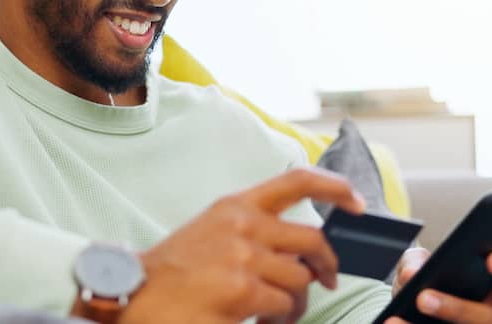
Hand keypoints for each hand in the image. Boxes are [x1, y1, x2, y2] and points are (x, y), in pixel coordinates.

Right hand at [117, 168, 366, 323]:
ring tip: (276, 315)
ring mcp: (243, 257)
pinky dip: (279, 321)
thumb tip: (298, 253)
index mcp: (235, 206)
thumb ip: (253, 230)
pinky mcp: (242, 291)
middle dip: (327, 264)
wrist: (134, 296)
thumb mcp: (212, 232)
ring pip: (301, 279)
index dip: (335, 187)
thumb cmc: (172, 272)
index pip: (296, 181)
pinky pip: (283, 307)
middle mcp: (242, 225)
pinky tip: (261, 323)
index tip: (358, 201)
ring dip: (297, 304)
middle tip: (327, 281)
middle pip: (312, 239)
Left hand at [387, 248, 491, 323]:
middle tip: (423, 297)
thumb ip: (416, 260)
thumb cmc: (420, 282)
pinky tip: (392, 322)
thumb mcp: (416, 265)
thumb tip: (413, 274)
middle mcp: (486, 317)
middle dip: (456, 308)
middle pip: (487, 319)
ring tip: (400, 315)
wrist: (403, 312)